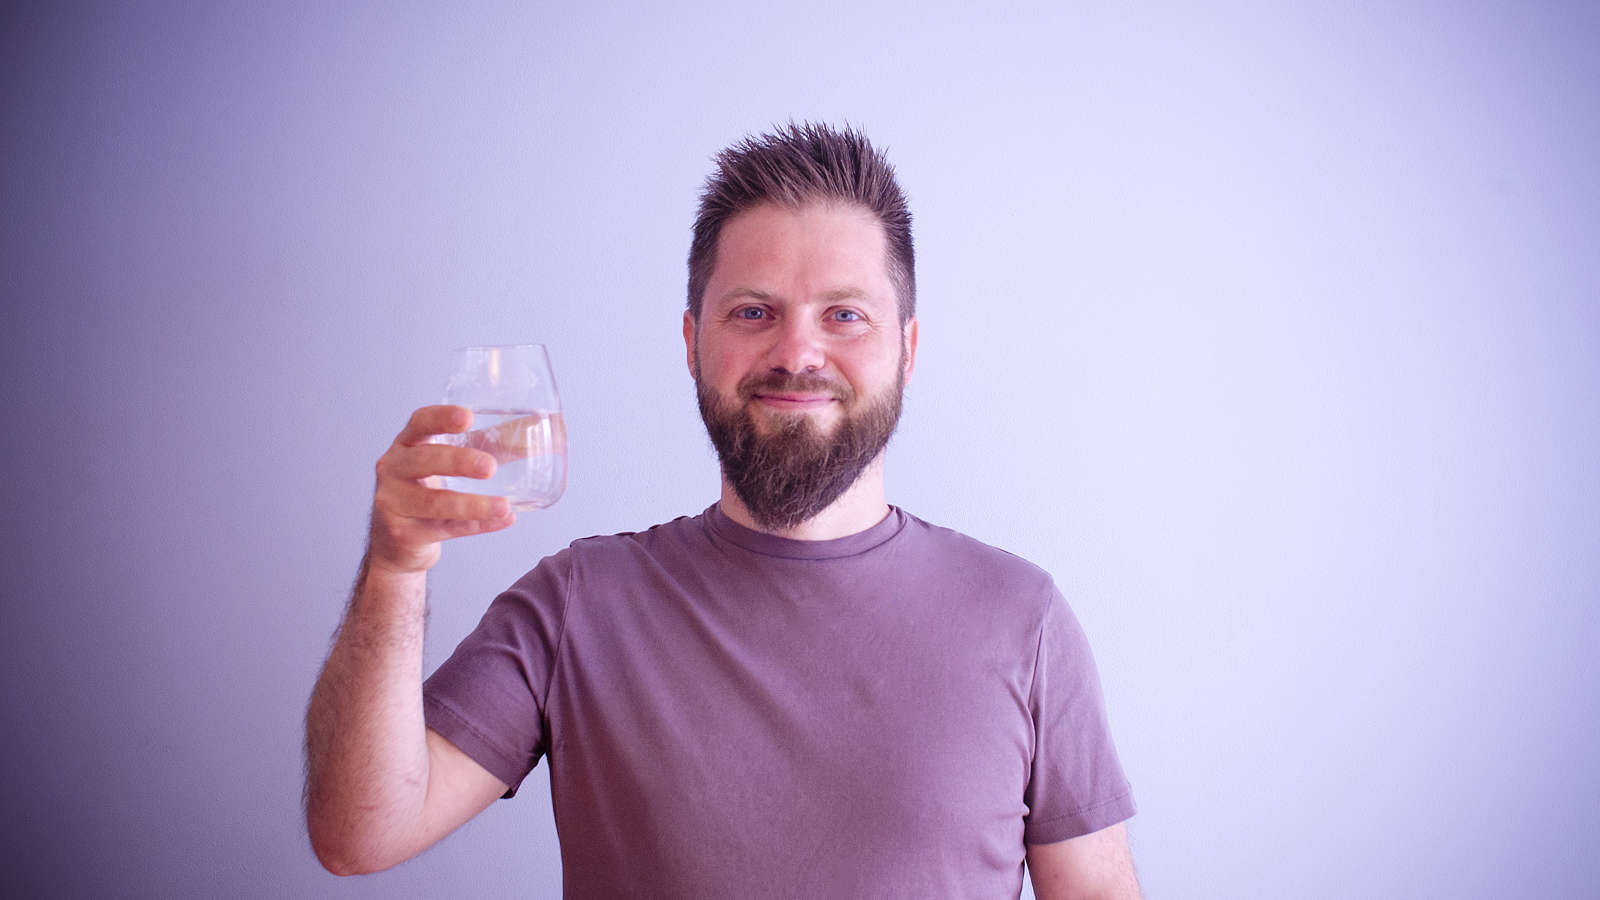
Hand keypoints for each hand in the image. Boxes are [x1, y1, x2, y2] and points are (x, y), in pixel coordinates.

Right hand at [366, 405, 515, 574]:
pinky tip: (503, 520)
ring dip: (472, 504)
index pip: (419, 423)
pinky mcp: (403, 534)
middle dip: (458, 462)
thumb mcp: (452, 461)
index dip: (441, 418)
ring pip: (434, 502)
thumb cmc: (429, 489)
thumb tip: (536, 425)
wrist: (398, 542)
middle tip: (490, 467)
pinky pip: (444, 529)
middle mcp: (393, 469)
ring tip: (503, 506)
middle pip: (424, 460)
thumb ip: (491, 443)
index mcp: (406, 444)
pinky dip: (477, 525)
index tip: (467, 418)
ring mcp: (393, 503)